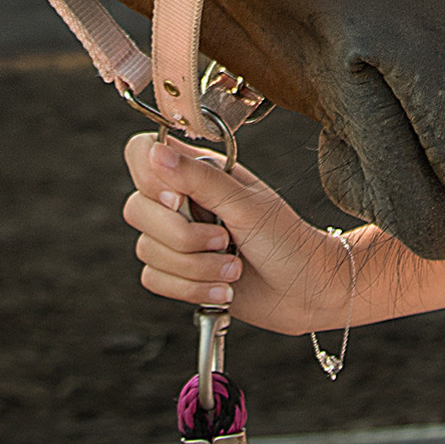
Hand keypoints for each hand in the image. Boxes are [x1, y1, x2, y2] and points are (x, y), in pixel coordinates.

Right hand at [120, 132, 352, 335]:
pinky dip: (191, 289)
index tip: (179, 200)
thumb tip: (156, 152)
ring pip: (147, 250)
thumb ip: (198, 178)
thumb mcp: (246, 203)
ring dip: (196, 268)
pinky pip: (155, 280)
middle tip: (225, 240)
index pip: (141, 153)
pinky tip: (223, 290)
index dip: (149, 176)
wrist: (307, 291)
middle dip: (183, 237)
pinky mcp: (180, 274)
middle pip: (137, 209)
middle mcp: (182, 201)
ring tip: (233, 269)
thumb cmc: (287, 240)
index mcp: (197, 172)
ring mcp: (179, 238)